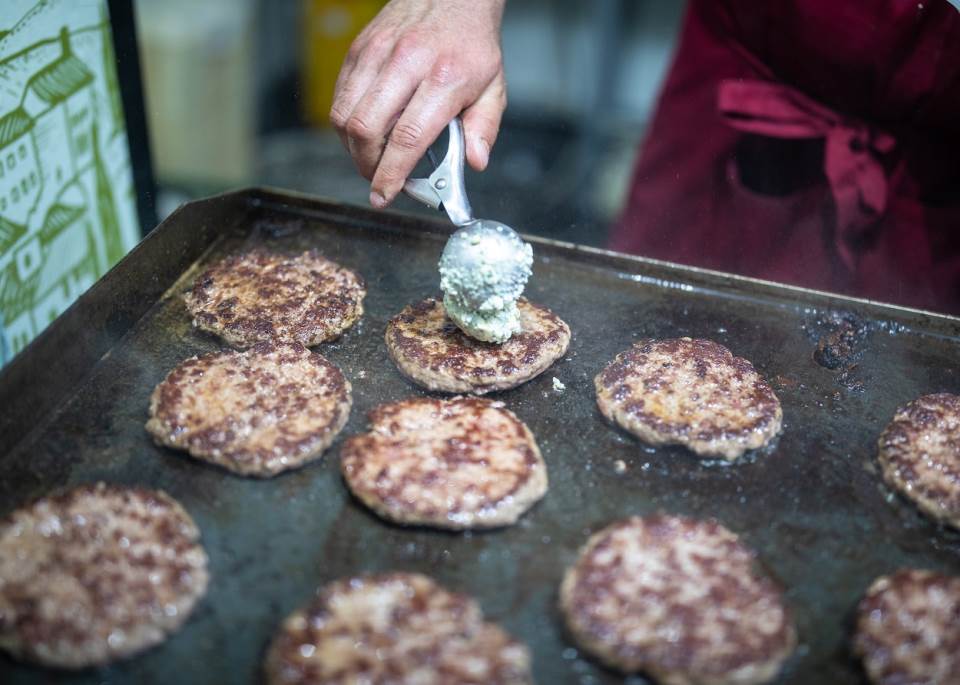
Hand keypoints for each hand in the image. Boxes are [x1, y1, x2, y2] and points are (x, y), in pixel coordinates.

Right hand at [330, 0, 506, 207]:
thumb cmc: (471, 44)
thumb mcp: (493, 87)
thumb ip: (484, 128)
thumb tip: (475, 162)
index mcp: (445, 77)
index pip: (408, 137)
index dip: (391, 174)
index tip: (384, 195)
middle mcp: (407, 63)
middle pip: (366, 129)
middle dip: (367, 166)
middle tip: (378, 179)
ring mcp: (378, 53)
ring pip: (345, 115)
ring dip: (353, 148)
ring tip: (371, 158)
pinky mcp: (359, 49)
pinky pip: (340, 97)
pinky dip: (346, 124)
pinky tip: (364, 131)